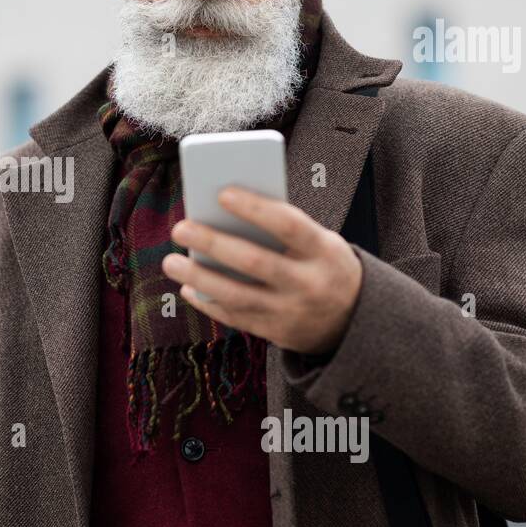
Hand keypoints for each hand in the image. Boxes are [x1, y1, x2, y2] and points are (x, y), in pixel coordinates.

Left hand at [162, 186, 362, 354]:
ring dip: (200, 278)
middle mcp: (309, 284)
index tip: (222, 193)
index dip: (255, 208)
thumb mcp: (319, 242)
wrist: (354, 320)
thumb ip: (281, 230)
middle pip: (255, 262)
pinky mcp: (276, 333)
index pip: (288, 225)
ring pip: (238, 296)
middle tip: (180, 227)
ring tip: (171, 261)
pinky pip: (236, 318)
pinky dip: (208, 302)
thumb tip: (222, 213)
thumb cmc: (322, 264)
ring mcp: (292, 312)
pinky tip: (188, 286)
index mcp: (324, 251)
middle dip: (213, 243)